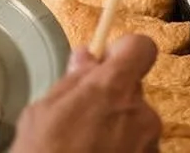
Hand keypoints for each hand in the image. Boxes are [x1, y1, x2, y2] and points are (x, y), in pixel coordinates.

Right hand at [13, 37, 159, 152]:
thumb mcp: (40, 114)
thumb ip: (72, 81)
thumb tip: (87, 55)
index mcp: (114, 89)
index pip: (142, 47)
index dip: (124, 52)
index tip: (104, 64)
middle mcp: (141, 112)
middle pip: (134, 91)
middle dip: (112, 100)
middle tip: (82, 123)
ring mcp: (149, 144)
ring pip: (136, 123)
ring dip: (117, 131)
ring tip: (86, 150)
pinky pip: (139, 149)